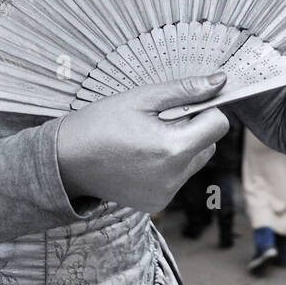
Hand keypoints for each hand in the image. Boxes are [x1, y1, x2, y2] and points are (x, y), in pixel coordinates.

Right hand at [55, 73, 230, 212]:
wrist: (65, 160)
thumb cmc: (100, 123)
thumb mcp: (142, 98)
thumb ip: (185, 90)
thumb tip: (220, 81)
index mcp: (173, 148)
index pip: (218, 124)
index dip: (205, 109)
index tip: (182, 104)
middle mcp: (174, 177)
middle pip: (209, 144)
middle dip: (193, 128)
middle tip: (158, 121)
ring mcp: (166, 194)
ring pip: (195, 161)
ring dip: (181, 146)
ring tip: (147, 139)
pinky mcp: (157, 204)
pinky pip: (177, 178)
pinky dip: (168, 165)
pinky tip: (140, 157)